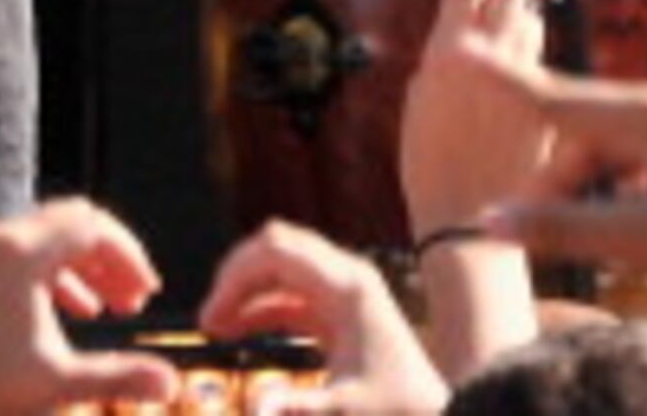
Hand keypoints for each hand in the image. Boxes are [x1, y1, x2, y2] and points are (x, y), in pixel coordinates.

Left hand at [0, 201, 171, 415]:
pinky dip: (68, 274)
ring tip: (120, 308)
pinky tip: (86, 311)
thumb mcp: (60, 383)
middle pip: (76, 220)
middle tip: (140, 298)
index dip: (129, 255)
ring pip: (58, 236)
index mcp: (21, 253)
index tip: (151, 293)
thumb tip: (173, 384)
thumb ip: (119, 377)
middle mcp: (3, 238)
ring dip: (94, 265)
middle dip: (114, 255)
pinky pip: (39, 252)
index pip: (92, 227)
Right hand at [190, 222, 446, 415]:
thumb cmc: (397, 410)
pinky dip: (263, 308)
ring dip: (246, 292)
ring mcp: (344, 289)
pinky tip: (239, 332)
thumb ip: (298, 408)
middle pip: (275, 247)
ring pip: (280, 268)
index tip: (210, 317)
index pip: (274, 249)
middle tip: (209, 320)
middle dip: (236, 279)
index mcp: (346, 285)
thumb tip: (256, 411)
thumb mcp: (346, 410)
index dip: (234, 276)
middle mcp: (345, 275)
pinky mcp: (341, 309)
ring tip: (216, 328)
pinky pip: (291, 293)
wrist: (438, 415)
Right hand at [399, 0, 548, 235]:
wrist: (468, 223)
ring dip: (516, 23)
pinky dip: (531, 62)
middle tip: (485, 1)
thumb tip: (456, 30)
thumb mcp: (418, 103)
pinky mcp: (553, 104)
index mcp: (452, 51)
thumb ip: (440, 59)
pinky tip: (519, 92)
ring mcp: (531, 81)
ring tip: (499, 51)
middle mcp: (495, 58)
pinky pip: (546, 62)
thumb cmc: (428, 166)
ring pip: (532, 23)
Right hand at [472, 56, 646, 294]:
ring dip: (618, 170)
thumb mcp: (641, 241)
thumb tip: (491, 221)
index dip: (508, 86)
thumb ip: (564, 227)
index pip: (562, 103)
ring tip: (609, 222)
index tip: (463, 55)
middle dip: (566, 172)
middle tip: (539, 226)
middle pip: (603, 128)